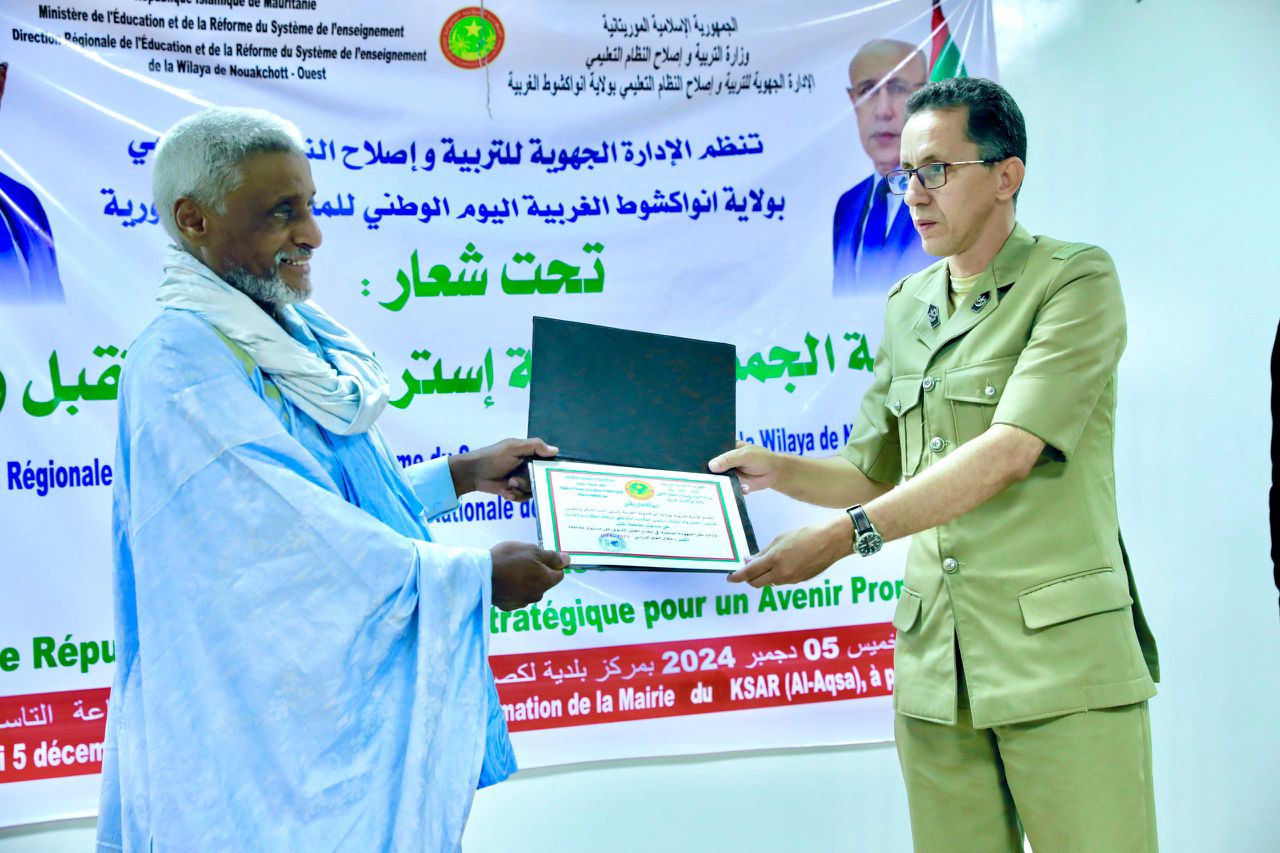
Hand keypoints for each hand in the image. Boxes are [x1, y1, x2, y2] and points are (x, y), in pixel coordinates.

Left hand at [450, 437, 557, 500]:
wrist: (473, 474)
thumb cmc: (493, 457)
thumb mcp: (513, 447)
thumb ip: (534, 446)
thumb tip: (556, 450)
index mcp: (529, 454)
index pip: (547, 461)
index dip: (551, 468)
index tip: (553, 474)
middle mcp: (528, 467)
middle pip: (541, 479)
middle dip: (530, 481)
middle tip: (516, 479)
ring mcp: (521, 480)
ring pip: (533, 490)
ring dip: (520, 489)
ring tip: (509, 484)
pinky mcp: (514, 491)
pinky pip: (523, 498)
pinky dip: (514, 496)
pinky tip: (505, 493)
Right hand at [491, 541, 568, 610]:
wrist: (481, 575)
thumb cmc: (508, 559)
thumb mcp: (533, 550)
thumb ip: (552, 557)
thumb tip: (567, 560)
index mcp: (546, 581)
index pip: (559, 574)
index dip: (552, 564)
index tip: (539, 557)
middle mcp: (537, 595)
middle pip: (544, 583)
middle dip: (537, 573)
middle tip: (522, 561)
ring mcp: (522, 602)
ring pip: (530, 590)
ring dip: (525, 581)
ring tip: (510, 570)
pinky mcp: (508, 606)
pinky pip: (516, 596)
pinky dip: (513, 589)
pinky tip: (503, 580)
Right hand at [708, 441, 779, 494]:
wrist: (773, 473)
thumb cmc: (761, 458)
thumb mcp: (745, 455)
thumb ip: (729, 459)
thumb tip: (711, 466)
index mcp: (725, 449)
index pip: (710, 452)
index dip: (703, 456)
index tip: (695, 461)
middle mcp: (723, 462)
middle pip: (710, 468)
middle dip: (707, 472)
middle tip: (702, 476)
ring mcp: (727, 474)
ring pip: (717, 480)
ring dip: (718, 483)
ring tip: (719, 485)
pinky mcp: (732, 485)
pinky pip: (726, 489)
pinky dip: (729, 491)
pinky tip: (736, 490)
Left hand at [728, 516, 850, 587]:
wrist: (831, 541)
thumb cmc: (806, 534)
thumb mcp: (781, 539)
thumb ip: (764, 552)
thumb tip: (749, 561)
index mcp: (775, 560)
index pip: (750, 573)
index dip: (737, 577)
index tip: (730, 578)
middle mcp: (782, 573)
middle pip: (757, 583)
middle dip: (749, 579)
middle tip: (747, 570)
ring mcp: (792, 580)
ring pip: (770, 582)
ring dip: (764, 576)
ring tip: (768, 564)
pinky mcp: (800, 581)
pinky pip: (783, 581)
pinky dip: (777, 575)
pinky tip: (783, 564)